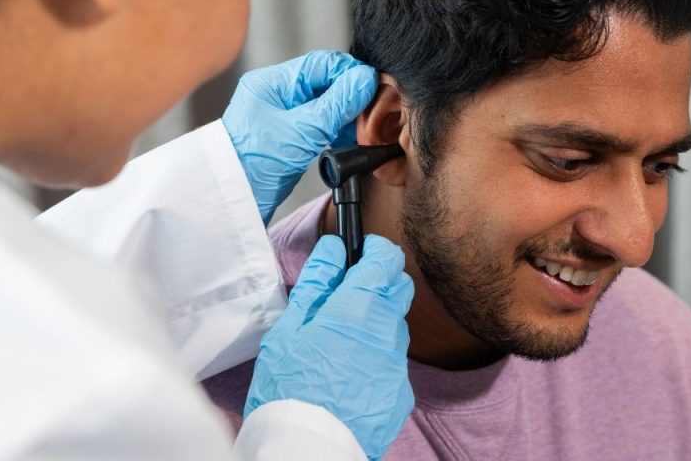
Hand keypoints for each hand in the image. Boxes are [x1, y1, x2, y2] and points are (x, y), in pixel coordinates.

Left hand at [222, 50, 377, 223]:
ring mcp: (284, 115)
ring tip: (361, 130)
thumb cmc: (251, 166)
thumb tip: (364, 81)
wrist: (235, 202)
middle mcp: (278, 94)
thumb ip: (335, 105)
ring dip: (346, 116)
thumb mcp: (300, 132)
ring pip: (326, 105)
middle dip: (350, 97)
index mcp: (272, 82)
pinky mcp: (290, 136)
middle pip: (325, 83)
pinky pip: (320, 124)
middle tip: (370, 113)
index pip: (321, 64)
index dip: (350, 73)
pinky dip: (337, 130)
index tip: (372, 87)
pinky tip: (349, 140)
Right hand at [244, 235, 414, 460]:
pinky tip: (347, 376)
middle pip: (398, 289)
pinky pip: (391, 363)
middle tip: (343, 298)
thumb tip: (332, 249)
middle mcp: (389, 331)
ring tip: (337, 345)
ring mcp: (399, 364)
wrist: (308, 447)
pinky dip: (374, 360)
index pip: (387, 259)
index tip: (359, 252)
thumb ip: (317, 283)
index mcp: (360, 308)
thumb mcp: (289, 330)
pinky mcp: (400, 393)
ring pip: (393, 328)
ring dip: (373, 325)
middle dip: (377, 283)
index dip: (374, 249)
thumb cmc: (290, 386)